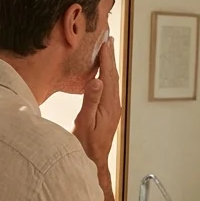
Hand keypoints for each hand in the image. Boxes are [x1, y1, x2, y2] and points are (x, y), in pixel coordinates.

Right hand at [73, 37, 119, 167]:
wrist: (92, 161)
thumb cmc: (86, 145)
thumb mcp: (85, 123)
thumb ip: (91, 101)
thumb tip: (97, 81)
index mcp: (109, 105)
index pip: (108, 76)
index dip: (106, 58)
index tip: (104, 42)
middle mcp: (114, 105)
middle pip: (113, 75)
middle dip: (110, 57)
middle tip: (108, 39)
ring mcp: (112, 109)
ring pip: (112, 81)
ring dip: (109, 65)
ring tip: (106, 51)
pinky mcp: (109, 112)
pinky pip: (109, 88)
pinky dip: (106, 76)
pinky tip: (102, 73)